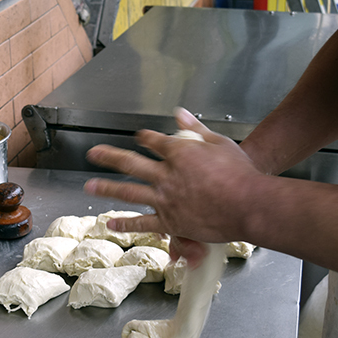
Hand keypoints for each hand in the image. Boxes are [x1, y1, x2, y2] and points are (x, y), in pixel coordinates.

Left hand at [84, 108, 262, 264]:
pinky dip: (126, 224)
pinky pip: (143, 223)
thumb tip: (180, 113)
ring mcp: (165, 199)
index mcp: (179, 152)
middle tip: (93, 153)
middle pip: (130, 163)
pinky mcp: (170, 222)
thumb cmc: (241, 174)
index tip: (139, 137)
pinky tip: (111, 223)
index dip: (144, 138)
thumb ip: (196, 128)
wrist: (248, 204)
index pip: (153, 141)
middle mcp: (166, 174)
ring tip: (89, 186)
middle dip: (109, 157)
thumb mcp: (220, 142)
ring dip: (107, 188)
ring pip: (129, 192)